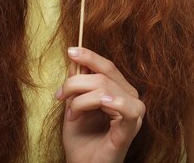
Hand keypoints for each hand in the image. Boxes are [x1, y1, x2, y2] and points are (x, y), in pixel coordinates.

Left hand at [56, 47, 145, 162]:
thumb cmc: (81, 141)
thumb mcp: (74, 106)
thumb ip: (77, 83)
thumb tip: (74, 59)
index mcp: (119, 91)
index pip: (107, 67)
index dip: (89, 57)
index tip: (70, 51)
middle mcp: (130, 99)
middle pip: (103, 75)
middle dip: (76, 82)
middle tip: (60, 95)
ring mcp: (133, 114)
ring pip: (105, 89)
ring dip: (81, 100)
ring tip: (72, 115)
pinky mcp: (131, 129)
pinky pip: (127, 109)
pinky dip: (114, 102)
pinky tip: (103, 103)